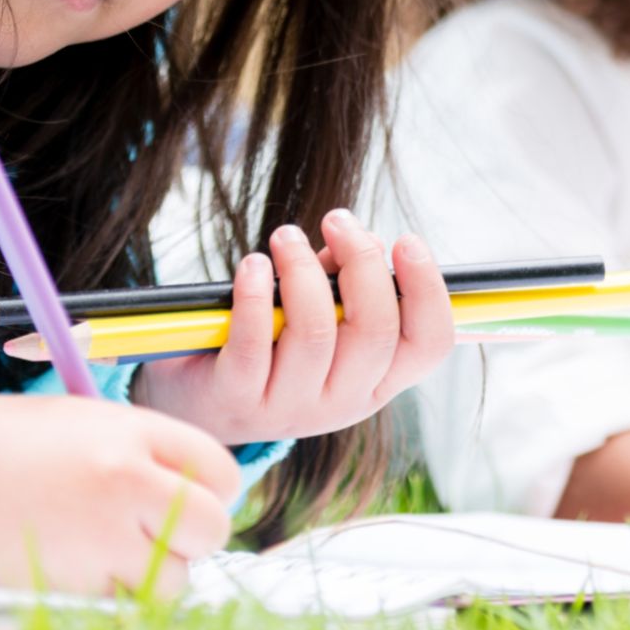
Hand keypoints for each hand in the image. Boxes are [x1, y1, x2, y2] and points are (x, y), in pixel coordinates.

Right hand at [0, 393, 242, 595]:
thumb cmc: (21, 447)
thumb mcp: (94, 424)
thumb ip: (156, 455)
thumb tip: (211, 499)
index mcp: (133, 434)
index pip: (221, 473)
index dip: (211, 490)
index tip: (189, 496)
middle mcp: (124, 485)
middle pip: (210, 530)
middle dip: (194, 538)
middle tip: (159, 534)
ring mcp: (97, 542)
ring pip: (172, 583)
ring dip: (154, 577)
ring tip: (111, 554)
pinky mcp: (69, 590)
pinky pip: (123, 610)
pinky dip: (111, 600)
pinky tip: (81, 572)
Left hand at [132, 210, 455, 444]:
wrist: (202, 406)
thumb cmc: (275, 346)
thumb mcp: (322, 318)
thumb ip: (348, 283)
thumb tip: (368, 242)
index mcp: (377, 381)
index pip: (428, 344)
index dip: (428, 291)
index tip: (405, 241)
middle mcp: (343, 402)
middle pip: (375, 332)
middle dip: (360, 262)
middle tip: (336, 220)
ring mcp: (291, 409)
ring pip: (314, 333)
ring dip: (301, 269)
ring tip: (285, 238)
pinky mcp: (239, 401)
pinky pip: (253, 345)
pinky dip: (254, 294)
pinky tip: (253, 265)